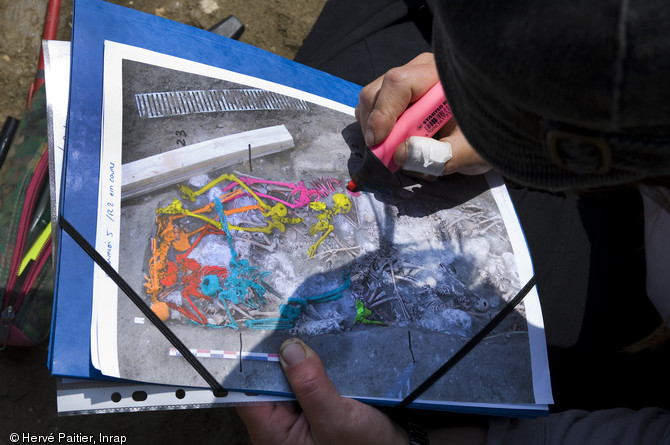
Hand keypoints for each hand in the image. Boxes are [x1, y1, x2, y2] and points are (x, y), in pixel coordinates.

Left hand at [236, 338, 407, 444]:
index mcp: (274, 434)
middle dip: (281, 356)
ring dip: (300, 359)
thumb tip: (289, 348)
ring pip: (288, 379)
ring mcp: (296, 417)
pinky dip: (314, 367)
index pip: (249, 393)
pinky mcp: (313, 408)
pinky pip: (306, 382)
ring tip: (307, 331)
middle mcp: (279, 425)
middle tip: (290, 321)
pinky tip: (323, 350)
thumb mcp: (337, 420)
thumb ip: (311, 385)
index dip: (252, 362)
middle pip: (268, 382)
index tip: (262, 331)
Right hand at [355, 53, 490, 177]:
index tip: (378, 142)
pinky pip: (375, 112)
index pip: (399, 84)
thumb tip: (399, 155)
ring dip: (378, 134)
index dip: (383, 114)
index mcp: (441, 75)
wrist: (495, 132)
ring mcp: (407, 82)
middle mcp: (420, 71)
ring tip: (405, 153)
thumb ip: (437, 156)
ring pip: (371, 102)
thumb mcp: (470, 152)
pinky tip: (405, 145)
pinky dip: (382, 134)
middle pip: (377, 92)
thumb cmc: (488, 136)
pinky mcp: (399, 97)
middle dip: (375, 127)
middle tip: (388, 158)